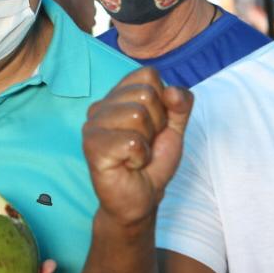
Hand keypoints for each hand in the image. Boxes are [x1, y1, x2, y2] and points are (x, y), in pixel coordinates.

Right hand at [82, 67, 192, 226]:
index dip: (162, 101)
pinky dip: (139, 158)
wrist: (141, 198)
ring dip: (147, 142)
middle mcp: (100, 106)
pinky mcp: (92, 147)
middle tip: (144, 144)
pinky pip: (132, 141)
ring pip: (138, 115)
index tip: (154, 126)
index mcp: (117, 96)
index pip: (148, 74)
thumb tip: (172, 92)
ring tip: (136, 154)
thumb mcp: (175, 127)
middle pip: (146, 94)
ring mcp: (93, 126)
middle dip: (156, 124)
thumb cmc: (152, 161)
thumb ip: (180, 104)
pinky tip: (129, 165)